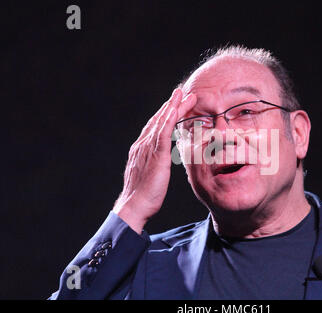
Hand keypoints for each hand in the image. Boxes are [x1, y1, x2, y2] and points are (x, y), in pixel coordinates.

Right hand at [113, 88, 196, 232]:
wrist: (134, 206)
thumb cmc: (143, 196)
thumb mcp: (151, 175)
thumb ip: (155, 164)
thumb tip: (161, 162)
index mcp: (142, 149)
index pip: (155, 127)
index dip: (165, 115)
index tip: (175, 105)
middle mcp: (142, 145)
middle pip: (158, 120)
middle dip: (170, 105)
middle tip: (181, 92)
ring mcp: (147, 148)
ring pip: (161, 122)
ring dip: (172, 106)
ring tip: (183, 94)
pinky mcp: (154, 155)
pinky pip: (162, 132)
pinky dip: (168, 119)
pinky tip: (175, 109)